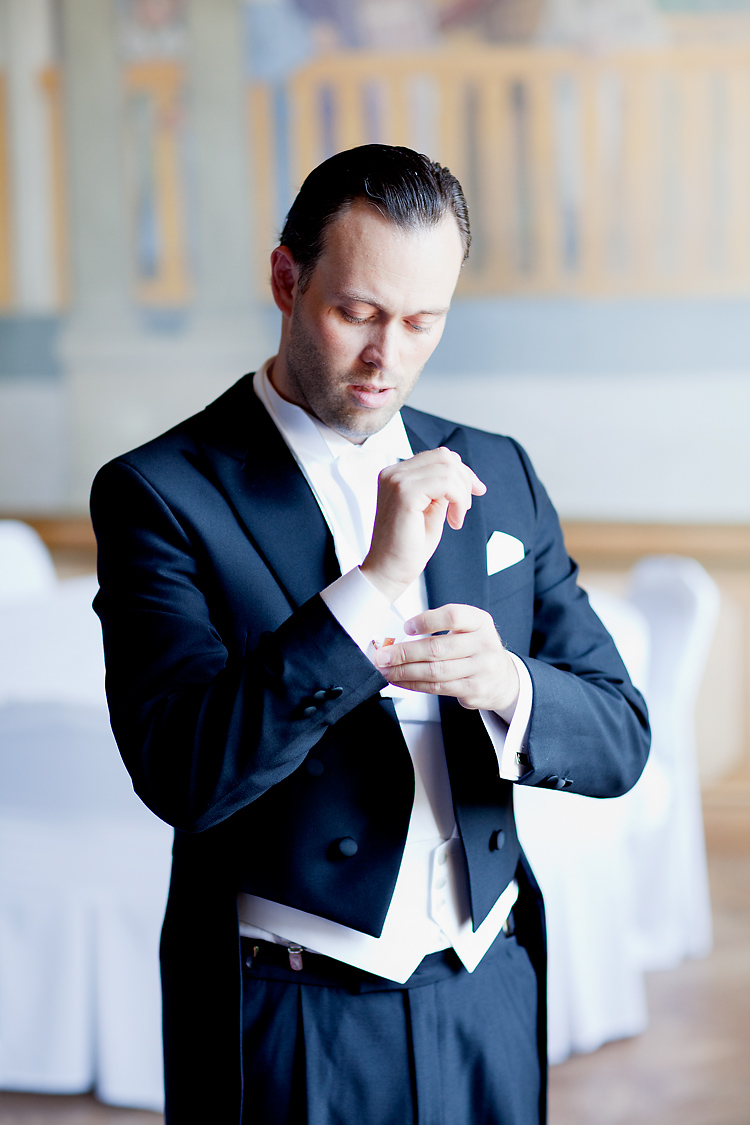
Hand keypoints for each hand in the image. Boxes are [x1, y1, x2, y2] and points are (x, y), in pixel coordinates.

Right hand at [360, 448, 485, 603]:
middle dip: (465, 480)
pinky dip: (458, 500)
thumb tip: (462, 474)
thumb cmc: (407, 547)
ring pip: (448, 468)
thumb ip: (441, 489)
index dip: (462, 471)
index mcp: (396, 475)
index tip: (475, 492)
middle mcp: (393, 473)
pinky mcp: (404, 493)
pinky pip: (446, 483)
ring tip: (457, 518)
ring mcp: (397, 480)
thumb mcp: (430, 510)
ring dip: (462, 494)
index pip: (437, 456)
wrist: (388, 572)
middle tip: (465, 508)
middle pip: (444, 457)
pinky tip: (454, 521)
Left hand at [372, 604, 519, 713]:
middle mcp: (484, 644)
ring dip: (404, 671)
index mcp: (480, 622)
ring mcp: (481, 669)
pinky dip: (414, 684)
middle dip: (405, 653)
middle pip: (438, 648)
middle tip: (384, 655)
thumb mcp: (469, 629)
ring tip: (387, 669)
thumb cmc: (477, 649)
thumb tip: (399, 637)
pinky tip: (401, 680)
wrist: (504, 679)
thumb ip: (440, 628)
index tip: (406, 627)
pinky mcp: (474, 690)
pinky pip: (437, 688)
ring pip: (434, 672)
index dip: (427, 621)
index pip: (453, 616)